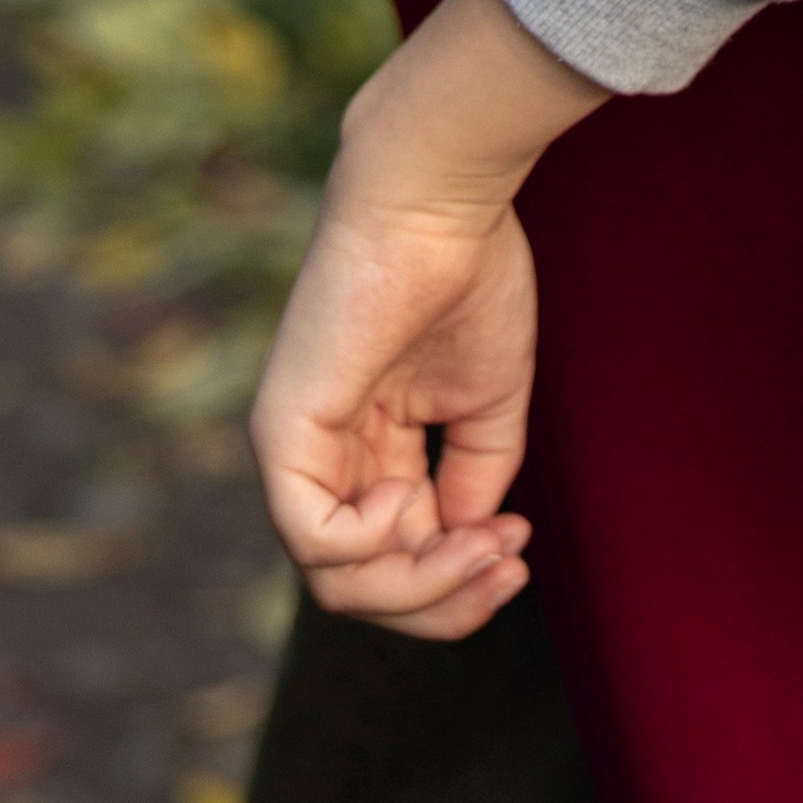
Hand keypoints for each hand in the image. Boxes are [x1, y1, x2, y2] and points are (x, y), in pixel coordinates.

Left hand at [250, 186, 537, 638]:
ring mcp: (297, 450)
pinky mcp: (281, 434)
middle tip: (506, 571)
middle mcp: (327, 457)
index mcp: (372, 445)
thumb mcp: (487, 403)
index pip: (400, 556)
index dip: (462, 578)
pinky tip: (409, 498)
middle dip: (443, 600)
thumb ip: (472, 479)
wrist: (438, 202)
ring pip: (337, 581)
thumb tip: (464, 548)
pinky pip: (311, 539)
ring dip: (420, 584)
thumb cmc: (469, 276)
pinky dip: (369, 547)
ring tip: (477, 544)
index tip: (521, 547)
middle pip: (365, 587)